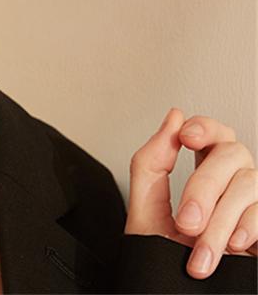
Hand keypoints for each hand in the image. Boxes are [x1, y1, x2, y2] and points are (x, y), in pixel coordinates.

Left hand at [124, 107, 256, 278]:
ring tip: (199, 248)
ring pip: (248, 184)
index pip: (214, 132)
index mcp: (202, 170)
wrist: (172, 293)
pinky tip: (232, 245)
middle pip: (231, 153)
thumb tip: (173, 117)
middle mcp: (232, 183)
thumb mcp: (146, 206)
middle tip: (186, 221)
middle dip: (204, 186)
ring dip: (219, 220)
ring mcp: (253, 205)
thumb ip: (152, 160)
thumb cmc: (161, 255)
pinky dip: (245, 227)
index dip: (205, 126)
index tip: (187, 137)